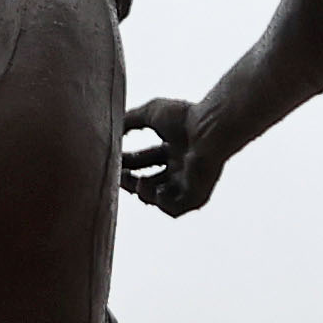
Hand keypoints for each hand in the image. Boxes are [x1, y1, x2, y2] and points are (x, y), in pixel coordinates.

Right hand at [122, 97, 228, 217]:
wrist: (210, 129)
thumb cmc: (185, 118)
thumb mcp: (150, 114)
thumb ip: (129, 120)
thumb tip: (112, 130)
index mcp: (173, 149)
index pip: (144, 160)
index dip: (127, 163)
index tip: (112, 161)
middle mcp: (181, 167)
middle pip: (149, 181)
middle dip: (130, 180)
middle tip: (119, 176)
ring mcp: (189, 183)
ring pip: (159, 198)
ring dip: (143, 193)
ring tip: (138, 182)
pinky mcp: (197, 195)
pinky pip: (175, 209)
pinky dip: (161, 203)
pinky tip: (156, 189)